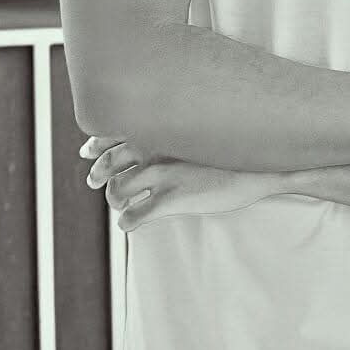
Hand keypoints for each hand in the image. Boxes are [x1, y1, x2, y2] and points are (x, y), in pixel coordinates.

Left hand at [79, 136, 283, 232]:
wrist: (261, 167)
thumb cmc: (237, 149)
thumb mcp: (206, 131)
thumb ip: (183, 129)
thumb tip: (173, 126)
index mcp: (165, 129)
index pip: (117, 132)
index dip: (98, 144)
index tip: (87, 151)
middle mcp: (158, 148)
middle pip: (110, 163)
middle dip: (100, 174)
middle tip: (96, 183)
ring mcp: (163, 174)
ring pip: (117, 192)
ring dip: (117, 201)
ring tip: (125, 207)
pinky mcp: (170, 200)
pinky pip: (133, 216)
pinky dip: (128, 222)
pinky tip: (133, 224)